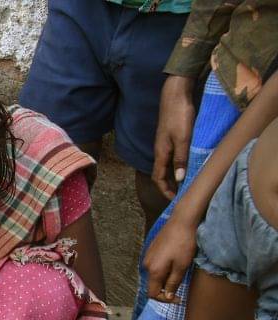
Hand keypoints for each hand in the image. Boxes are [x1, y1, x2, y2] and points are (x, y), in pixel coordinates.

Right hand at [144, 215, 197, 302]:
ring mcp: (147, 256)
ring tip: (179, 272)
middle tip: (180, 285)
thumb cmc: (184, 243)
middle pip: (153, 284)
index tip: (178, 298)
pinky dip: (163, 269)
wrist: (181, 221)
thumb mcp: (182, 266)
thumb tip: (168, 296)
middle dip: (165, 288)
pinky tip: (174, 261)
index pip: (153, 294)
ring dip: (165, 278)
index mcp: (154, 271)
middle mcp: (146, 265)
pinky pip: (155, 265)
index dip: (165, 300)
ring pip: (154, 274)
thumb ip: (173, 283)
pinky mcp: (151, 249)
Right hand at [153, 76, 196, 199]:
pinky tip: (185, 165)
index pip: (158, 177)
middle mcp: (160, 150)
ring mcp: (164, 144)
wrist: (175, 95)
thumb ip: (180, 158)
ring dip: (173, 176)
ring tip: (184, 183)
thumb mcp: (182, 138)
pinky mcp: (170, 137)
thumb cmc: (179, 115)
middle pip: (161, 173)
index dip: (165, 190)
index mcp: (161, 153)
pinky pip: (171, 157)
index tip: (174, 199)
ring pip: (166, 165)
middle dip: (168, 186)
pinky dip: (176, 165)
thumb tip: (179, 178)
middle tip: (180, 194)